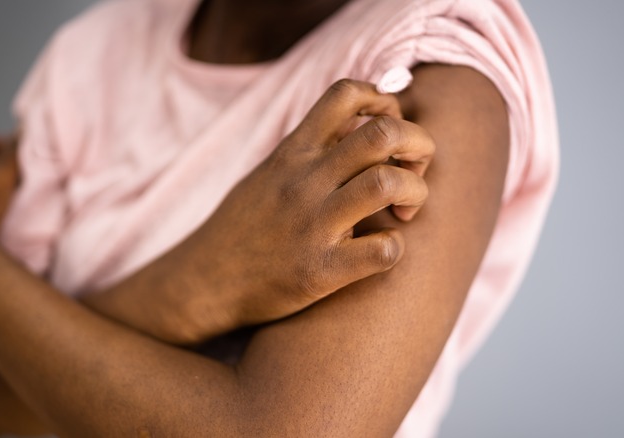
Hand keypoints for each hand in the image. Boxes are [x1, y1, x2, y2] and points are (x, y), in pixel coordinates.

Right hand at [170, 79, 435, 335]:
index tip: (389, 129)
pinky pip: (383, 250)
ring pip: (388, 182)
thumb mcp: (268, 174)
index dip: (383, 102)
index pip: (345, 93)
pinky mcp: (319, 271)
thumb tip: (355, 126)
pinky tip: (382, 251)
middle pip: (383, 132)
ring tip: (405, 209)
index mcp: (292, 153)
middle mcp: (303, 181)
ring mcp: (311, 225)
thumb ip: (309, 149)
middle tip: (414, 169)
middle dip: (419, 143)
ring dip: (415, 191)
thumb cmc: (244, 228)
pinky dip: (396, 248)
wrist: (204, 283)